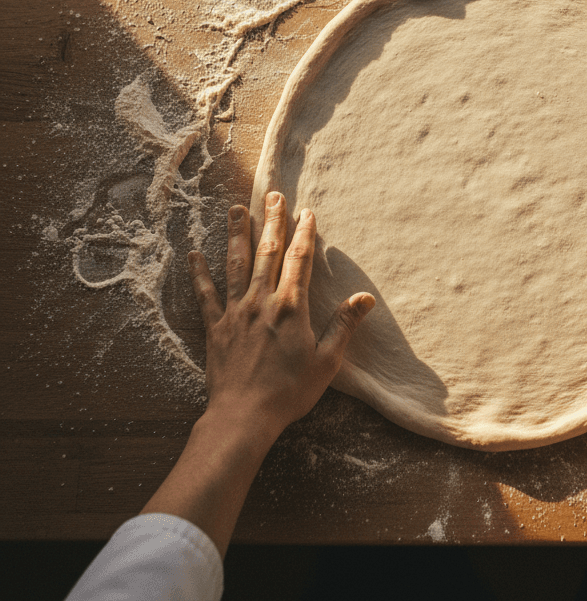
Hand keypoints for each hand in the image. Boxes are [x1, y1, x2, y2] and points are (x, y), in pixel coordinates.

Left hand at [187, 191, 374, 444]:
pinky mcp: (216, 328)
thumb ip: (344, 325)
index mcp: (291, 307)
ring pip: (236, 264)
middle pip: (267, 252)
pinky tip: (194, 255)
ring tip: (236, 209)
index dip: (304, 234)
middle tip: (274, 196)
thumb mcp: (327, 361)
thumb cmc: (289, 392)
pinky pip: (206, 295)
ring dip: (237, 234)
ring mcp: (235, 312)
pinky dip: (199, 274)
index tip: (306, 212)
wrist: (243, 417)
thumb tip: (365, 298)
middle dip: (272, 221)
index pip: (299, 260)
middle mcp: (262, 301)